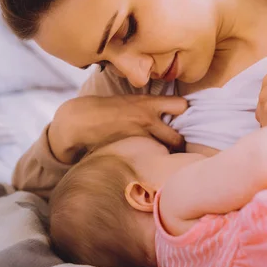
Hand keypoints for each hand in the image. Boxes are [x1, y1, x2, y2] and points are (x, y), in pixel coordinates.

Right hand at [49, 95, 187, 163]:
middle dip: (180, 146)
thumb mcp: (132, 100)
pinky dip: (151, 164)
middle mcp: (148, 120)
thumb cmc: (108, 110)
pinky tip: (149, 166)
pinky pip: (148, 161)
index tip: (185, 120)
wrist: (80, 120)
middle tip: (180, 151)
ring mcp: (139, 138)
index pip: (182, 105)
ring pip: (165, 153)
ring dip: (166, 157)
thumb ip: (151, 107)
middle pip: (179, 139)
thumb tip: (173, 112)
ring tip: (166, 161)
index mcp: (149, 104)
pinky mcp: (130, 152)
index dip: (186, 114)